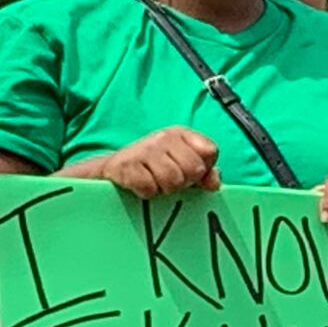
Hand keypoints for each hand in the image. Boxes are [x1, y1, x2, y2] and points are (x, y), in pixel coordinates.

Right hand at [98, 127, 220, 198]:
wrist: (113, 169)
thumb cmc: (155, 168)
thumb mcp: (183, 165)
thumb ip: (206, 173)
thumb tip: (214, 183)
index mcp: (182, 134)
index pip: (210, 151)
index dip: (204, 168)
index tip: (191, 173)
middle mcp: (164, 137)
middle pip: (193, 169)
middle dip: (185, 182)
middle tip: (171, 180)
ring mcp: (144, 149)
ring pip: (173, 181)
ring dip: (165, 189)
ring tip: (156, 182)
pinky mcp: (126, 165)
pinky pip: (149, 188)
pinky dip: (147, 193)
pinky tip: (141, 185)